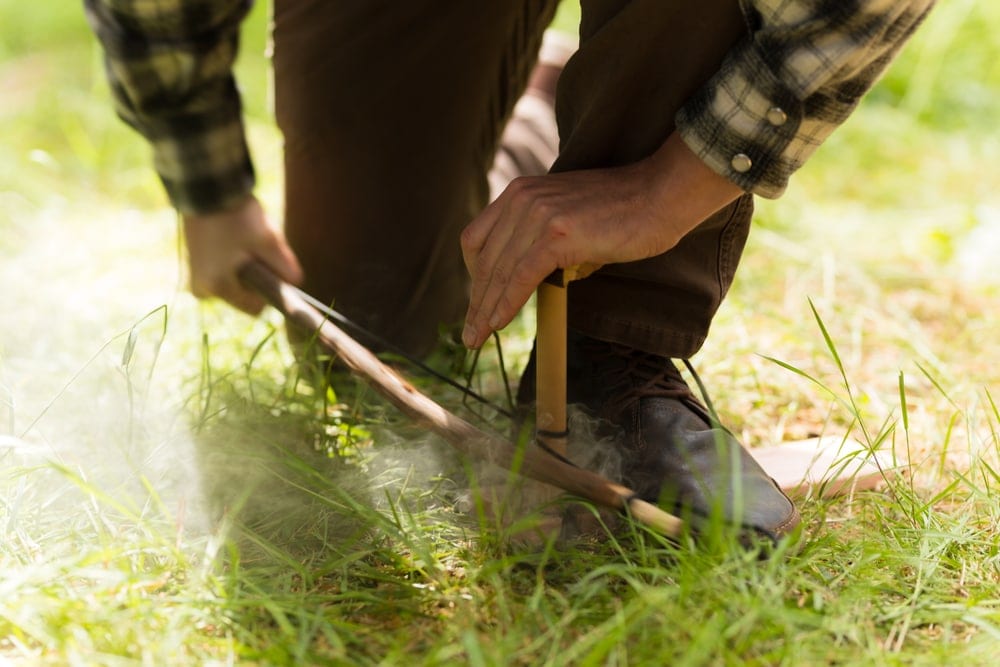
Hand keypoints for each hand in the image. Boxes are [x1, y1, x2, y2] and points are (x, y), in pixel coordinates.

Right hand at [182, 195, 303, 314]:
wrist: (205, 188)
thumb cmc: (236, 216)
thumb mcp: (268, 241)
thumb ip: (285, 267)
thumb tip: (296, 284)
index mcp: (218, 287)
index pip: (255, 308)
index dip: (268, 290)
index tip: (268, 265)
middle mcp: (202, 288)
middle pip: (244, 295)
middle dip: (255, 275)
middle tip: (253, 246)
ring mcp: (195, 276)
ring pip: (235, 282)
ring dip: (244, 265)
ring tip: (240, 239)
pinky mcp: (193, 264)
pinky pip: (222, 271)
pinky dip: (231, 259)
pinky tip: (230, 237)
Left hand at [460, 132, 744, 348]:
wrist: (661, 194)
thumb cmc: (625, 212)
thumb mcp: (570, 218)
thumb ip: (546, 242)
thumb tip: (534, 282)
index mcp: (521, 192)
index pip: (478, 239)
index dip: (474, 276)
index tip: (478, 302)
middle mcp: (522, 199)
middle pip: (484, 260)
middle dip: (476, 301)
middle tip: (471, 334)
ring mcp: (538, 214)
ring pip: (499, 272)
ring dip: (485, 310)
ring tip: (477, 338)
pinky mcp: (557, 234)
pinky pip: (520, 276)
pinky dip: (506, 304)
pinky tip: (497, 324)